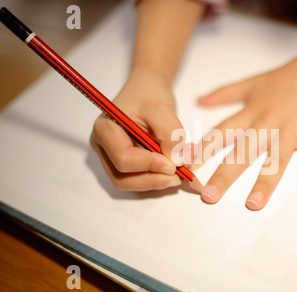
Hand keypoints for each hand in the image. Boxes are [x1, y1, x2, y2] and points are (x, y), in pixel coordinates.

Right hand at [90, 67, 185, 190]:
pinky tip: (173, 168)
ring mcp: (111, 157)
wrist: (148, 90)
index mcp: (105, 130)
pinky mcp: (124, 163)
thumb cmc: (150, 94)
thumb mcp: (162, 109)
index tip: (173, 165)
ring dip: (155, 182)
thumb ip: (170, 134)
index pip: (123, 158)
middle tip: (178, 176)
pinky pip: (137, 179)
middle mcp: (103, 146)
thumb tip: (177, 162)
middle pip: (122, 177)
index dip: (149, 165)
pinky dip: (156, 178)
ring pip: (130, 182)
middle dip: (152, 180)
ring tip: (179, 172)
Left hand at [196, 35, 296, 209]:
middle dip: (225, 174)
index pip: (221, 134)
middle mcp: (267, 124)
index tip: (185, 167)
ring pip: (276, 159)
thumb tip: (198, 100)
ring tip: (253, 204)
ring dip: (265, 182)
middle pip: (242, 152)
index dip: (202, 150)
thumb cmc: (285, 78)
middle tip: (208, 196)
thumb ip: (224, 94)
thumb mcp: (250, 84)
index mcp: (250, 115)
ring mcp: (292, 129)